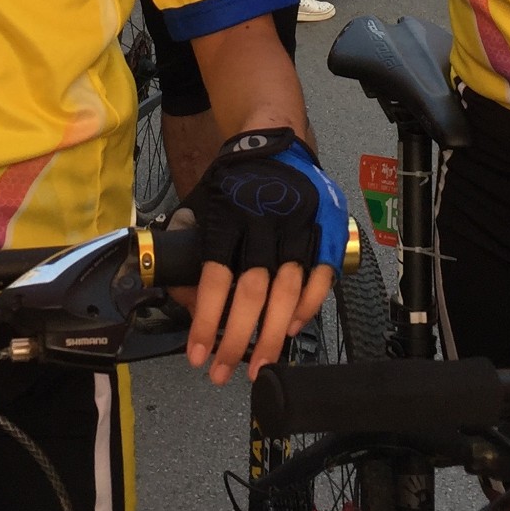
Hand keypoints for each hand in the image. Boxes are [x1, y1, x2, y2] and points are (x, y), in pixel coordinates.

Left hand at [178, 129, 347, 383]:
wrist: (275, 137)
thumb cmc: (233, 179)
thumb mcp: (202, 204)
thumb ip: (193, 248)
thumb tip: (183, 300)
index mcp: (230, 216)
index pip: (215, 278)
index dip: (205, 320)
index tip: (196, 355)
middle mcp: (266, 222)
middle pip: (252, 292)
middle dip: (237, 340)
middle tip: (223, 372)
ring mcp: (300, 225)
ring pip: (288, 290)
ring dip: (272, 335)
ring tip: (258, 366)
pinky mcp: (326, 228)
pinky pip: (321, 277)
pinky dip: (307, 308)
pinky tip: (290, 330)